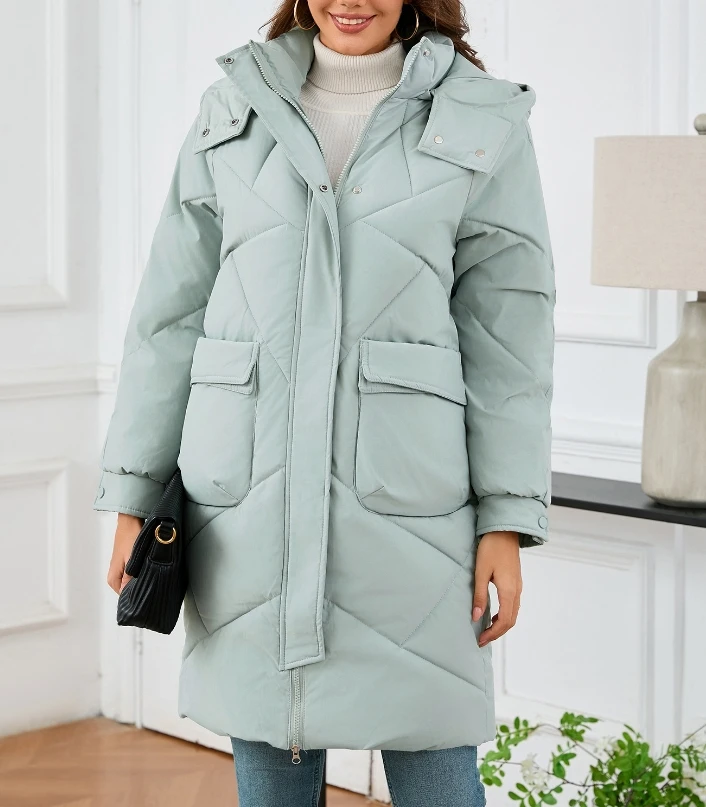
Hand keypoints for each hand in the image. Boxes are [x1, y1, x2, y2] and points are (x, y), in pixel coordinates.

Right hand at [106, 513, 144, 593]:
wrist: (131, 520)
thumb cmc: (131, 537)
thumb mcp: (132, 560)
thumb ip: (131, 579)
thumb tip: (132, 595)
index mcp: (113, 581)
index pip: (126, 599)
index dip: (139, 596)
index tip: (150, 592)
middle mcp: (116, 578)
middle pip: (130, 591)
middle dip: (142, 588)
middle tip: (154, 582)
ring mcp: (122, 571)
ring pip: (134, 582)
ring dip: (143, 579)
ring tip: (152, 573)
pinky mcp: (128, 564)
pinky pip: (136, 574)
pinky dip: (144, 572)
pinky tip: (151, 567)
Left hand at [472, 531, 521, 646]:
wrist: (504, 531)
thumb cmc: (491, 548)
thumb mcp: (481, 571)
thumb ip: (480, 595)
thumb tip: (476, 617)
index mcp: (509, 591)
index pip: (504, 621)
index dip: (493, 633)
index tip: (480, 639)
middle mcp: (517, 591)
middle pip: (511, 620)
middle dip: (497, 632)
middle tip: (482, 639)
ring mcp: (518, 586)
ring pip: (513, 613)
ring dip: (502, 624)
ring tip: (487, 630)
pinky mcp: (515, 581)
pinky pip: (513, 605)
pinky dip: (505, 615)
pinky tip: (494, 614)